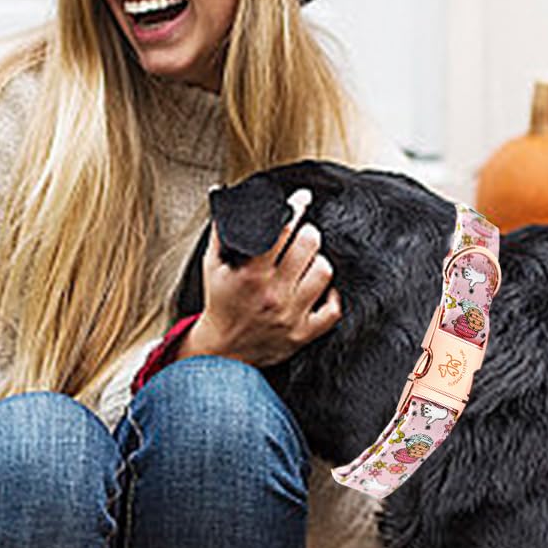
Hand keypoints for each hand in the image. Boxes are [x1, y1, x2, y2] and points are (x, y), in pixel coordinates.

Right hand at [180, 190, 341, 365]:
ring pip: (324, 272)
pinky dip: (331, 296)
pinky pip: (333, 309)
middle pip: (309, 245)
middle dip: (306, 233)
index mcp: (251, 274)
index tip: (302, 199)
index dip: (295, 208)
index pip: (282, 230)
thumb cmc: (220, 304)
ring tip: (308, 261)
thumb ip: (221, 231)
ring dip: (318, 261)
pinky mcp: (304, 334)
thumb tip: (223, 196)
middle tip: (302, 234)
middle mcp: (274, 294)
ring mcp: (292, 315)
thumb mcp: (213, 266)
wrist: (222, 352)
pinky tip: (319, 288)